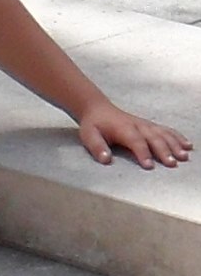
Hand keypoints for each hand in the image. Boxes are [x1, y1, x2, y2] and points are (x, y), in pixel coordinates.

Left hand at [78, 100, 192, 169]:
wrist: (98, 109)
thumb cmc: (94, 125)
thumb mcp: (88, 135)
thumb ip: (97, 147)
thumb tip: (106, 159)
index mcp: (123, 128)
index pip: (135, 141)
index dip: (142, 153)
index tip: (149, 166)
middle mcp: (137, 125)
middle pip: (153, 138)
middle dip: (163, 151)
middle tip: (172, 164)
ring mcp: (145, 125)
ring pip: (163, 134)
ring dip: (175, 145)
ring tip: (184, 156)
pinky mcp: (150, 125)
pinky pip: (166, 130)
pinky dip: (178, 137)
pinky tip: (187, 145)